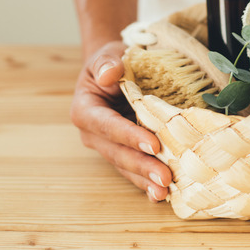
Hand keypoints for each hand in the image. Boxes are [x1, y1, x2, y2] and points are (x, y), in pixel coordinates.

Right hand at [71, 41, 172, 201]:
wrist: (116, 71)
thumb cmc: (112, 62)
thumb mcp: (108, 55)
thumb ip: (107, 63)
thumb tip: (111, 74)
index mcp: (86, 110)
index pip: (107, 125)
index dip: (128, 136)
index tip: (153, 144)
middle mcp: (94, 134)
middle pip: (117, 153)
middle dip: (141, 166)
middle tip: (164, 177)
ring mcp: (109, 146)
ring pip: (126, 166)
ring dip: (145, 180)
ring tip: (164, 191)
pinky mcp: (124, 152)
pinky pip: (134, 169)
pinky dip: (147, 182)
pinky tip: (162, 194)